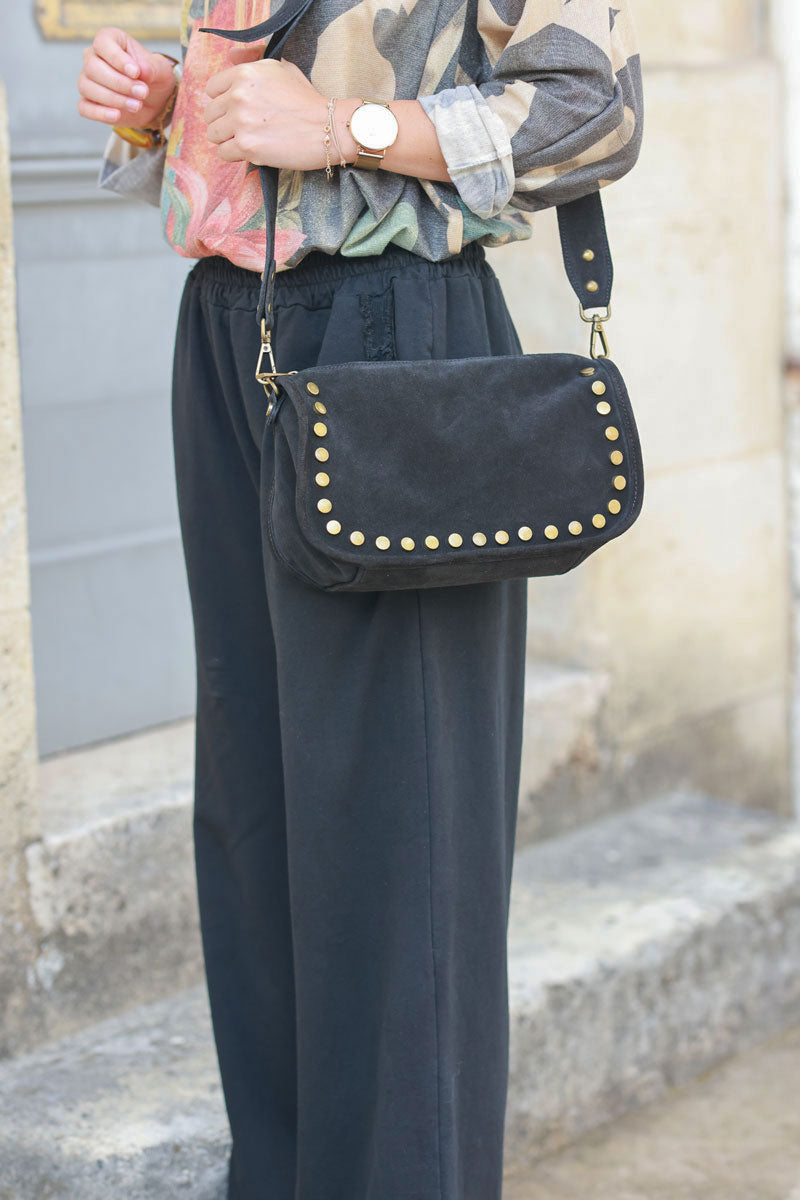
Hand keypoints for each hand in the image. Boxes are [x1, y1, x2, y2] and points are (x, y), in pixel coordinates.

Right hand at [77, 27, 175, 127]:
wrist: (154, 100)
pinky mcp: (88, 102)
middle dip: (120, 83)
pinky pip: (84, 107)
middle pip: (93, 67)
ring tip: (137, 105)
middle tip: (142, 93)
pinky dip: (100, 113)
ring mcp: (87, 80)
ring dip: (114, 99)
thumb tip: (142, 70)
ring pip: (87, 87)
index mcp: (109, 40)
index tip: (136, 72)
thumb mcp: (161, 70)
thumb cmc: (153, 77)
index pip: (103, 43)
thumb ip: (152, 68)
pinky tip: (117, 116)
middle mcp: (92, 57)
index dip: (117, 58)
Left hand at [202, 50, 330, 169]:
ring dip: (228, 140)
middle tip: (246, 128)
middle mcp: (238, 95)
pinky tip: (252, 151)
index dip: (224, 102)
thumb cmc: (307, 100)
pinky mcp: (246, 146)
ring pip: (214, 135)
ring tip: (248, 140)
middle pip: (211, 114)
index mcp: (244, 74)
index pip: (212, 89)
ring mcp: (240, 121)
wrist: (328, 128)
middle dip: (225, 122)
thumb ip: (252, 60)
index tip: (238, 110)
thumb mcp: (281, 67)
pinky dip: (235, 155)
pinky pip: (224, 153)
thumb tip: (230, 55)